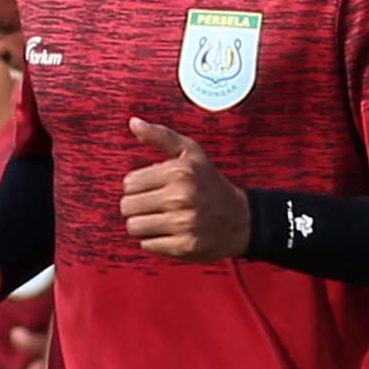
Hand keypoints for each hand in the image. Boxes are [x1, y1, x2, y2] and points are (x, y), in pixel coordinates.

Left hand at [121, 119, 250, 261]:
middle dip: (137, 206)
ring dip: (143, 224)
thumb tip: (133, 122)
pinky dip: (155, 240)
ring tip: (159, 219)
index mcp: (179, 171)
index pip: (129, 183)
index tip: (152, 187)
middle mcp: (181, 197)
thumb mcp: (190, 153)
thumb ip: (160, 136)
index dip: (137, 186)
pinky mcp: (184, 246)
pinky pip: (148, 244)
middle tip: (154, 205)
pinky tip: (170, 232)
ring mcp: (183, 223)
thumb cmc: (210, 184)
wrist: (241, 219)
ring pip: (134, 227)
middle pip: (127, 206)